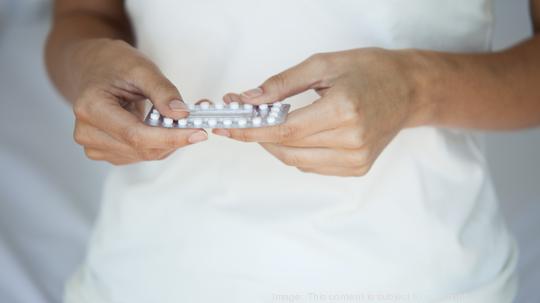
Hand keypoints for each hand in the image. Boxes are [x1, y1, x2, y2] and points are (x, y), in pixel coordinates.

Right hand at [69, 39, 207, 164]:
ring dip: (169, 141)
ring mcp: (95, 145)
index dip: (170, 137)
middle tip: (199, 123)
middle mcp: (87, 132)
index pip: (136, 135)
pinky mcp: (105, 151)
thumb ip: (162, 91)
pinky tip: (163, 126)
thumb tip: (180, 114)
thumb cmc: (113, 64)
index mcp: (91, 108)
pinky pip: (141, 154)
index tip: (198, 133)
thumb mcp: (141, 68)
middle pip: (142, 149)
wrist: (93, 68)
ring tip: (180, 120)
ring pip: (145, 155)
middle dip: (175, 138)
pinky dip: (159, 143)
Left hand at [214, 49, 431, 175]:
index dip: (252, 130)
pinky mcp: (357, 168)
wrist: (408, 90)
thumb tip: (250, 99)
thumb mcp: (323, 64)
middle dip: (258, 135)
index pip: (285, 129)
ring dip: (275, 145)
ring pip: (297, 161)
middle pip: (288, 147)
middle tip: (241, 120)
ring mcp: (356, 159)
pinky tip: (295, 135)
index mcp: (344, 110)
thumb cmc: (370, 71)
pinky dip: (295, 152)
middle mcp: (352, 140)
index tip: (228, 127)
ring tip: (267, 125)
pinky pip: (312, 166)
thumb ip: (282, 84)